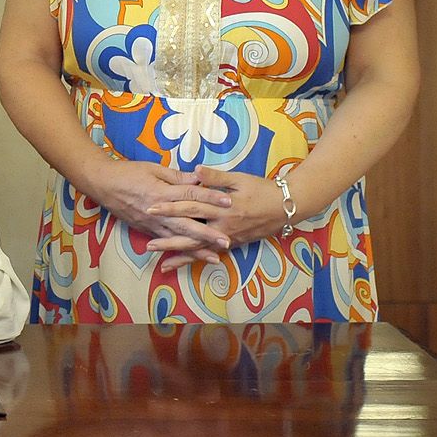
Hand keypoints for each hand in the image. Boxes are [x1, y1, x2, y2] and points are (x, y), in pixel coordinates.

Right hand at [86, 158, 232, 265]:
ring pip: (178, 239)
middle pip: (187, 224)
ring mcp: (151, 223)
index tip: (229, 201)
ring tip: (214, 257)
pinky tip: (190, 257)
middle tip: (227, 241)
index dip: (210, 198)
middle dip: (208, 234)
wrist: (102, 184)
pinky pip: (165, 242)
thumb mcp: (153, 168)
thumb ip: (176, 176)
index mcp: (161, 192)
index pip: (190, 195)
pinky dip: (178, 252)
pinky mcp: (146, 229)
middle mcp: (158, 211)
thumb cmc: (128, 172)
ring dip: (196, 249)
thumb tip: (199, 180)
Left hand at [147, 167, 286, 269]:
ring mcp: (229, 238)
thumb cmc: (263, 189)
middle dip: (170, 240)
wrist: (288, 207)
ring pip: (201, 249)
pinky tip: (186, 265)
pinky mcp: (234, 244)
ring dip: (181, 256)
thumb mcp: (240, 179)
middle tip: (149, 245)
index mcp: (223, 208)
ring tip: (162, 264)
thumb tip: (194, 171)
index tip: (151, 207)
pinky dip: (197, 260)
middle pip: (192, 234)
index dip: (171, 207)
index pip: (191, 207)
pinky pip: (212, 253)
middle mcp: (224, 226)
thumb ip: (216, 178)